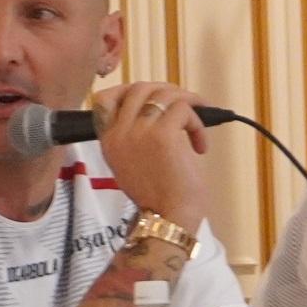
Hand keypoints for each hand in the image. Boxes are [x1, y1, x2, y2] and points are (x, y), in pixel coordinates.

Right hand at [91, 82, 208, 231]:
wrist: (167, 218)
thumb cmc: (155, 197)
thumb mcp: (130, 165)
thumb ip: (131, 137)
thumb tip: (156, 111)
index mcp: (108, 140)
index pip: (105, 98)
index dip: (130, 91)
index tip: (152, 101)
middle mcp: (118, 132)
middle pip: (139, 88)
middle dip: (165, 92)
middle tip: (184, 107)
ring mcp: (138, 131)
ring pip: (164, 93)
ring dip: (187, 103)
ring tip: (197, 124)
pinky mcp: (162, 133)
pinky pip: (184, 109)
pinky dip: (198, 124)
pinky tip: (200, 145)